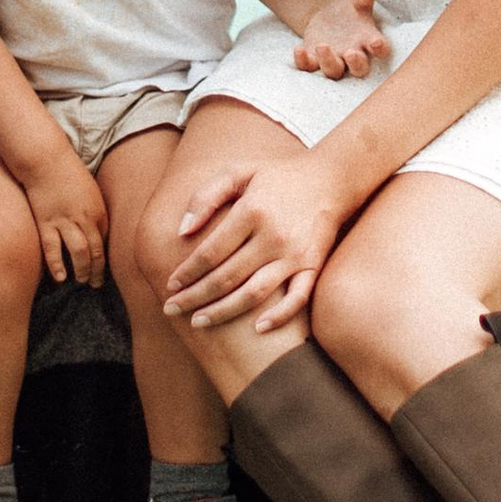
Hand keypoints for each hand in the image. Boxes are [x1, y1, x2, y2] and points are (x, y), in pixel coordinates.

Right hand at [19, 143, 107, 286]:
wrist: (46, 160)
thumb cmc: (69, 173)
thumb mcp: (90, 192)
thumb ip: (94, 213)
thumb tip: (95, 233)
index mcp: (98, 211)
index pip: (105, 243)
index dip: (104, 260)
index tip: (102, 270)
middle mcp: (85, 218)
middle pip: (95, 252)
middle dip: (97, 272)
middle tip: (95, 284)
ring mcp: (65, 221)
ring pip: (78, 253)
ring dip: (82, 271)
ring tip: (80, 281)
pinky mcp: (46, 222)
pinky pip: (52, 249)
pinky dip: (57, 265)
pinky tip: (60, 278)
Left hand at [163, 155, 343, 336]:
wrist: (330, 179)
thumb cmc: (276, 176)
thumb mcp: (239, 172)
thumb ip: (206, 196)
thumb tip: (182, 231)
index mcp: (252, 211)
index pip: (210, 252)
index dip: (187, 272)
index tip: (170, 285)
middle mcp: (273, 235)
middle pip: (226, 277)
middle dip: (195, 297)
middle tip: (172, 309)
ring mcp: (295, 254)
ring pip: (255, 293)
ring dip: (224, 311)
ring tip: (199, 322)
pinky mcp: (313, 265)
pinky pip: (297, 298)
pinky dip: (279, 316)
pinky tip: (258, 329)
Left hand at [294, 0, 388, 80]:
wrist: (329, 19)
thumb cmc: (350, 11)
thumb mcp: (357, 1)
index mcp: (369, 41)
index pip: (381, 50)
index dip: (380, 49)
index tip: (376, 43)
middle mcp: (354, 56)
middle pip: (359, 69)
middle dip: (356, 63)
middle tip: (351, 53)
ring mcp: (334, 60)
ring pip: (334, 71)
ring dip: (328, 61)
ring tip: (322, 46)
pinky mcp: (314, 60)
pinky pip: (309, 67)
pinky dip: (303, 61)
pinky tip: (299, 49)